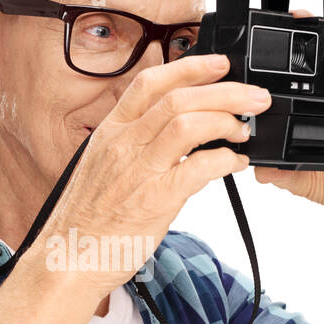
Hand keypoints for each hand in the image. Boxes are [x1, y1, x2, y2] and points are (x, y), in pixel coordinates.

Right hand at [35, 53, 270, 299]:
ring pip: (189, 124)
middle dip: (225, 92)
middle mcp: (123, 145)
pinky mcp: (155, 201)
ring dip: (227, 121)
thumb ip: (134, 145)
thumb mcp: (102, 168)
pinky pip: (198, 168)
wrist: (69, 260)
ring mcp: (138, 171)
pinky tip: (235, 164)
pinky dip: (225, 160)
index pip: (150, 84)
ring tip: (243, 130)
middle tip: (254, 97)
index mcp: (110, 133)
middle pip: (179, 99)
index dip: (190, 68)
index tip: (219, 64)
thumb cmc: (87, 221)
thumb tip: (175, 132)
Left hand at [253, 10, 323, 216]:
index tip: (241, 72)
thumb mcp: (305, 183)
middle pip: (294, 71)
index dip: (256, 84)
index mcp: (294, 121)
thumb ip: (284, 177)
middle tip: (264, 37)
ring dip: (312, 37)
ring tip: (298, 21)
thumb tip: (262, 171)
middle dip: (280, 51)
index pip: (271, 97)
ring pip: (323, 58)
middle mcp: (314, 103)